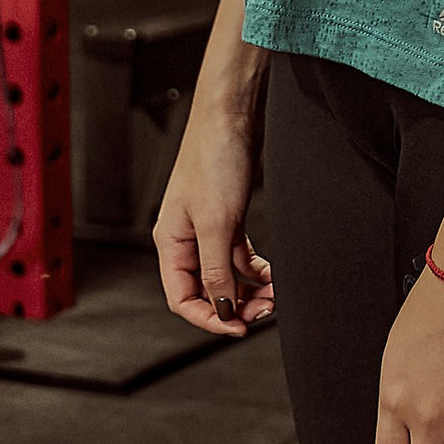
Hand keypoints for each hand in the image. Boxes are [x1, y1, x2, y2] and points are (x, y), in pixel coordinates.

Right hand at [155, 86, 274, 337]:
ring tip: (274, 295)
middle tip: (266, 311)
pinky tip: (272, 274)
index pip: (182, 298)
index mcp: (169, 242)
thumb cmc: (214, 158)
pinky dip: (255, 269)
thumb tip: (223, 310)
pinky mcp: (228, 217)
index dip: (210, 318)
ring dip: (249, 290)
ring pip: (225, 275)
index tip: (240, 327)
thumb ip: (216, 271)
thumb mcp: (216, 223)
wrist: (232, 115)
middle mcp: (184, 239)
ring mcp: (207, 229)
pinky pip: (238, 257)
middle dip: (235, 305)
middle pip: (206, 290)